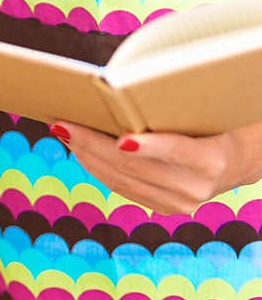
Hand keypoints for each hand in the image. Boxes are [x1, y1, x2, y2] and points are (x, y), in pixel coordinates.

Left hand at [51, 119, 261, 214]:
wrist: (236, 159)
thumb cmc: (212, 122)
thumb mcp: (201, 112)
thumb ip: (169, 109)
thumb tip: (120, 90)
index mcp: (212, 160)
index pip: (177, 151)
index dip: (149, 146)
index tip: (122, 139)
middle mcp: (195, 188)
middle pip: (134, 167)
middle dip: (93, 144)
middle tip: (63, 124)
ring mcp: (178, 204)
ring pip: (121, 180)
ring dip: (86, 155)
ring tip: (62, 132)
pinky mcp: (164, 209)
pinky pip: (122, 187)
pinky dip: (97, 167)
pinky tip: (79, 150)